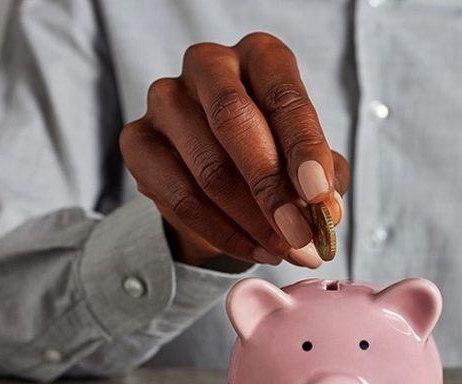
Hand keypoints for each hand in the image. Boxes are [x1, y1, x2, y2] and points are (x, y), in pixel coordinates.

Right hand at [119, 32, 349, 269]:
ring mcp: (165, 99)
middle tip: (298, 233)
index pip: (283, 96)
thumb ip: (323, 181)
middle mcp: (208, 64)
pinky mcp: (136, 140)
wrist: (221, 179)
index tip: (320, 198)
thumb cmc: (276, 155)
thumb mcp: (310, 163)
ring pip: (207, 167)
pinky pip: (180, 196)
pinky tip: (254, 249)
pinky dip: (222, 232)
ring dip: (251, 220)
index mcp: (260, 56)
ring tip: (284, 250)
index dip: (304, 150)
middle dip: (270, 186)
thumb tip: (325, 212)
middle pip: (233, 120)